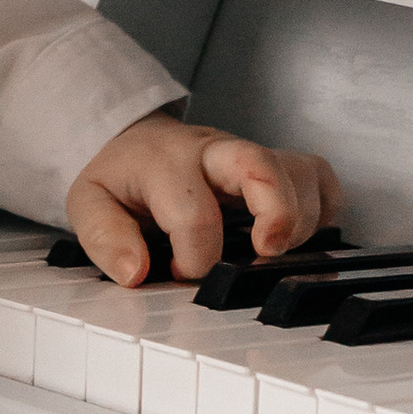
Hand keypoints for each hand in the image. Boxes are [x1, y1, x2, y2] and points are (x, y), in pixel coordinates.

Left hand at [65, 113, 340, 289]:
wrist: (134, 139)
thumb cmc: (121, 178)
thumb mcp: (89, 204)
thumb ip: (106, 239)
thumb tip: (136, 274)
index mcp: (164, 162)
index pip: (193, 211)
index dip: (195, 257)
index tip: (183, 274)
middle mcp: (214, 151)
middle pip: (260, 164)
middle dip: (276, 213)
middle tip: (268, 253)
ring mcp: (249, 153)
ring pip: (298, 172)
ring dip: (300, 220)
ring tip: (271, 253)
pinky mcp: (275, 161)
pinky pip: (318, 175)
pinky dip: (323, 207)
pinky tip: (301, 235)